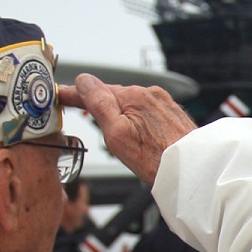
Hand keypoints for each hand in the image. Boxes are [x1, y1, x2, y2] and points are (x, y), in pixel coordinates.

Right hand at [58, 74, 197, 185]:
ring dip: (118, 112)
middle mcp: (150, 94)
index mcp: (133, 96)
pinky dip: (135, 117)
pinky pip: (146, 111)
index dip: (74, 94)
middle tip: (80, 111)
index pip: (94, 90)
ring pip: (131, 104)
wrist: (191, 170)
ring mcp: (163, 103)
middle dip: (98, 103)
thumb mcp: (116, 134)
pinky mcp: (172, 114)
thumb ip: (98, 104)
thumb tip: (84, 81)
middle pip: (113, 96)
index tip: (60, 94)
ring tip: (110, 128)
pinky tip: (135, 131)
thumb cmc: (154, 158)